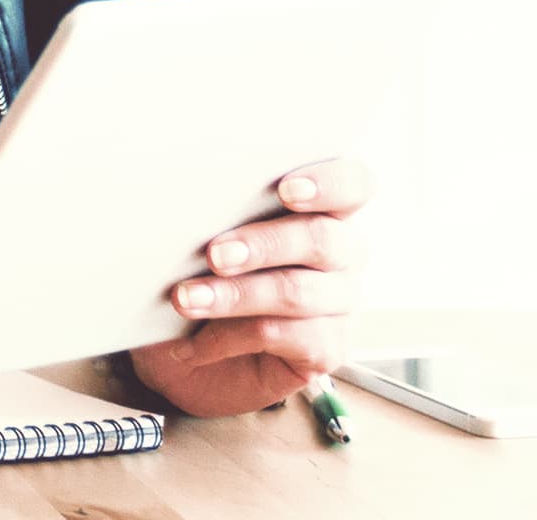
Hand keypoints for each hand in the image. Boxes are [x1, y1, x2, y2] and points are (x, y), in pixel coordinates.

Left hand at [124, 157, 375, 417]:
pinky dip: (228, 336)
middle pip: (323, 240)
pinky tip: (192, 343)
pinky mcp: (325, 350)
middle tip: (214, 254)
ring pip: (297, 292)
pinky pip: (281, 335)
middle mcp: (340, 256)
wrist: (184, 353)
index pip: (352, 185)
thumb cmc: (199, 277)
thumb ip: (214, 212)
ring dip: (235, 294)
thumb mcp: (201, 238)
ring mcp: (337, 306)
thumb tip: (185, 192)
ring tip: (187, 299)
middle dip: (264, 244)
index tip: (286, 189)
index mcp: (322, 210)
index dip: (329, 183)